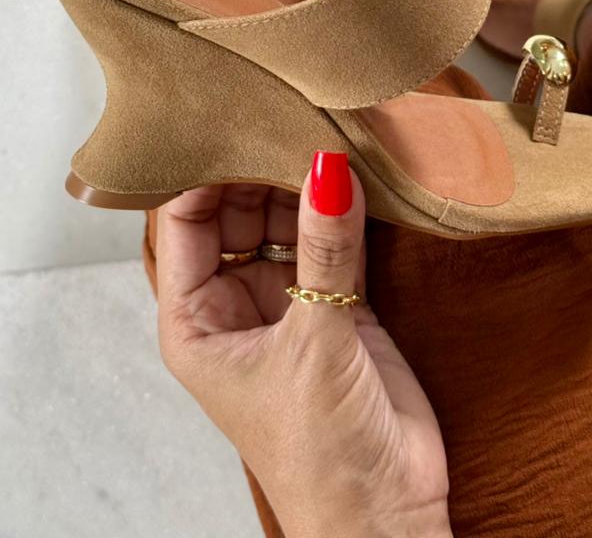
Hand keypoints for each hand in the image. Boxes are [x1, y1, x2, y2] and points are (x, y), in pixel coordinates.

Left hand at [156, 153, 450, 537]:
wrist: (388, 511)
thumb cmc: (320, 454)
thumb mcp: (315, 344)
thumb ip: (326, 249)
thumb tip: (326, 167)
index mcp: (195, 320)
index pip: (181, 223)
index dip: (201, 172)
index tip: (232, 119)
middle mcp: (235, 304)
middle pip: (234, 211)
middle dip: (258, 167)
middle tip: (289, 116)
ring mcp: (288, 302)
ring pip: (286, 220)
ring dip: (304, 183)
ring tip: (328, 132)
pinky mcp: (339, 304)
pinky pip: (333, 239)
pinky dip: (344, 209)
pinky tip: (358, 171)